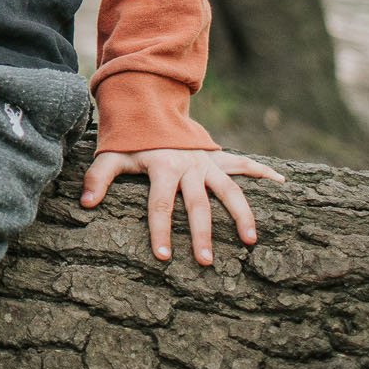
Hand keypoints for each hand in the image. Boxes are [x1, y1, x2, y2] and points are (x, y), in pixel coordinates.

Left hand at [81, 148, 284, 265]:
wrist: (150, 106)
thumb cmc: (130, 139)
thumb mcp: (112, 155)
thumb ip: (98, 177)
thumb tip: (85, 203)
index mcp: (162, 167)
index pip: (160, 204)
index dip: (160, 231)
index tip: (164, 257)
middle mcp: (188, 166)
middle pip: (198, 204)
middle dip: (202, 234)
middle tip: (206, 262)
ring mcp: (206, 162)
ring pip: (229, 189)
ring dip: (241, 214)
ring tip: (250, 240)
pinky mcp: (217, 158)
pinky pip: (244, 164)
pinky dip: (264, 172)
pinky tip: (283, 183)